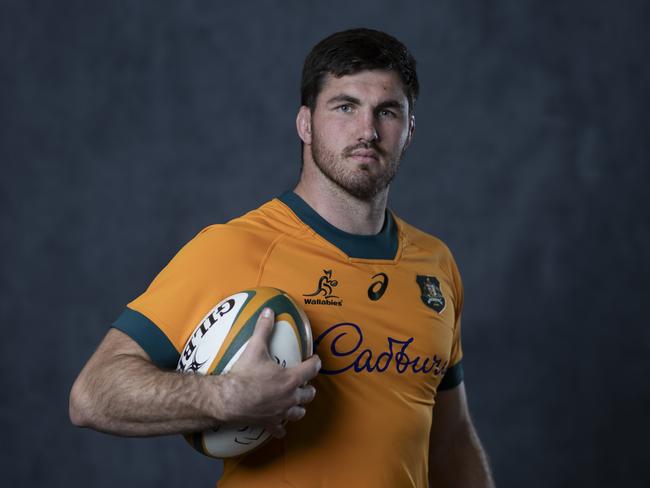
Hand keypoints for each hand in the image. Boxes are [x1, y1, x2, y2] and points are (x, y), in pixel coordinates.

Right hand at [219, 307, 320, 437]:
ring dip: (299, 406)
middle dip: (308, 388)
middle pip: (308, 394)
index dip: (315, 362)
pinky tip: (280, 427)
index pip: (312, 369)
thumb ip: (263, 328)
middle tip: (304, 382)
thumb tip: (268, 310)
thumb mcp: (255, 348)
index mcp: (291, 378)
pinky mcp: (270, 424)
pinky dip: (281, 428)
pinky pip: (280, 429)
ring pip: (299, 412)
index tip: (315, 359)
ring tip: (296, 402)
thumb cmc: (245, 374)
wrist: (229, 400)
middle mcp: (290, 397)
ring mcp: (281, 412)